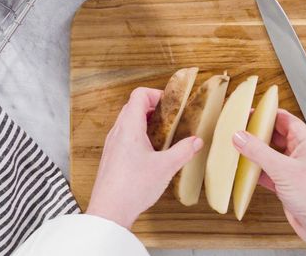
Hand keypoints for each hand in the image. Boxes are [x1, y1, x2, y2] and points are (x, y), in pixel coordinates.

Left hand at [86, 87, 203, 228]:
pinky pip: (124, 137)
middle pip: (133, 106)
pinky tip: (151, 153)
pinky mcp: (111, 157)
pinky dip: (139, 136)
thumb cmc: (132, 187)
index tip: (172, 105)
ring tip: (163, 136)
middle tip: (171, 119)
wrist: (109, 211)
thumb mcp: (166, 167)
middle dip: (154, 108)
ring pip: (128, 122)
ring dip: (146, 123)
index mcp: (129, 127)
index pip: (139, 95)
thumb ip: (183, 151)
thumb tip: (196, 142)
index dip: (156, 94)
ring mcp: (112, 144)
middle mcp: (118, 132)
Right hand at [232, 109, 305, 255]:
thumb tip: (241, 137)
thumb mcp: (283, 169)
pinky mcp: (288, 184)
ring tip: (238, 149)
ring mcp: (294, 169)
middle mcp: (302, 152)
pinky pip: (268, 172)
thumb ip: (259, 151)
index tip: (249, 112)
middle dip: (257, 134)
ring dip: (255, 153)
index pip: (284, 118)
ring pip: (270, 154)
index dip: (266, 113)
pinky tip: (245, 171)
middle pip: (275, 135)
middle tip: (239, 131)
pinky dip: (256, 171)